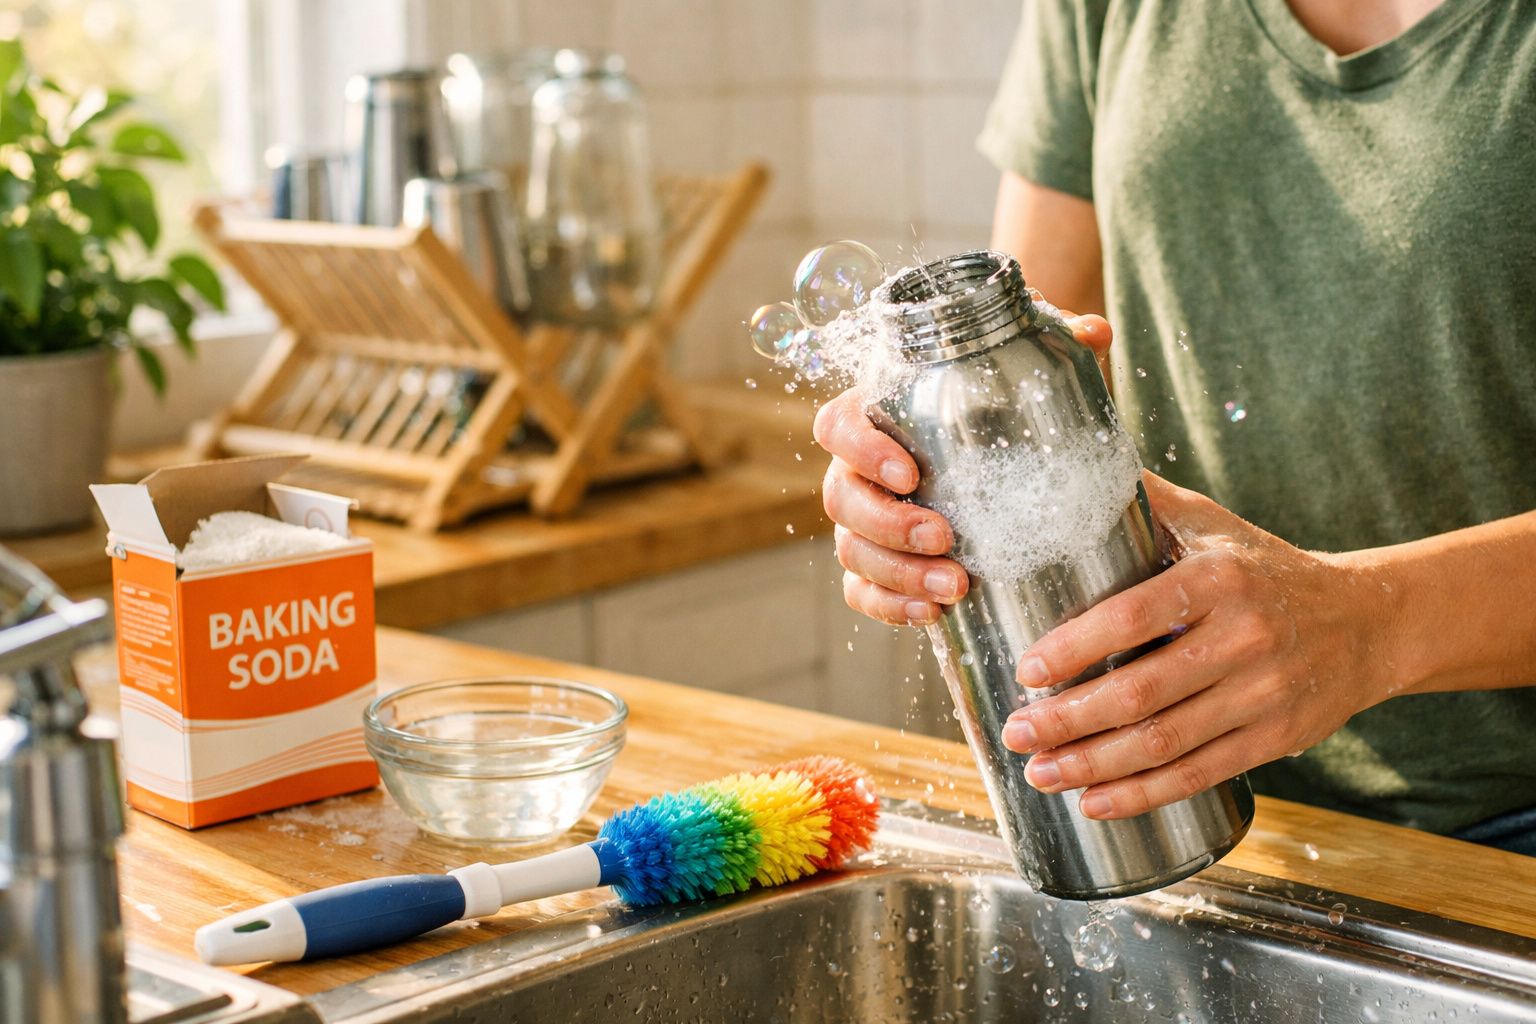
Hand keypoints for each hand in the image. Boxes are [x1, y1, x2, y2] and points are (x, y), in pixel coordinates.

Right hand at [815, 314, 1113, 626]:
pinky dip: (891, 608)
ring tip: (956, 586)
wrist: (1001, 454)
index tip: (910, 471)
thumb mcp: (1028, 370)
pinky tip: (934, 616)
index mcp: (874, 416)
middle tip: (946, 537)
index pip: (836, 426)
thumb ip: (1058, 343)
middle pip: (840, 499)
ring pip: (850, 552)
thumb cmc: (1001, 405)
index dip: (861, 450)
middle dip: (888, 524)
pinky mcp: (876, 568)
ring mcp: (862, 523)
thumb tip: (1095, 333)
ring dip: (898, 574)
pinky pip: (861, 593)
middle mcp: (857, 470)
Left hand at [1001, 472, 1401, 819]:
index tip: (1026, 669)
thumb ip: (1148, 500)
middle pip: (1141, 691)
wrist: (1371, 622)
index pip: (1134, 615)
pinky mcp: (1277, 739)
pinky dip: (1141, 794)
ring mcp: (1263, 694)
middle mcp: (1244, 637)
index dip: (1075, 647)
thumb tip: (1073, 463)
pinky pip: (1198, 774)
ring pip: (1165, 742)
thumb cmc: (1267, 569)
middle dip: (1068, 719)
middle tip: (1015, 732)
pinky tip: (1093, 803)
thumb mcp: (1214, 524)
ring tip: (1039, 771)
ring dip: (1093, 765)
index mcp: (1218, 579)